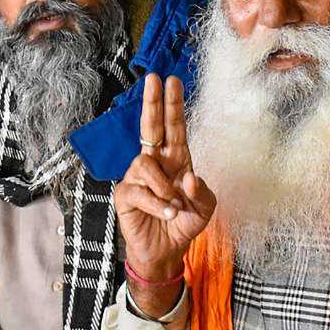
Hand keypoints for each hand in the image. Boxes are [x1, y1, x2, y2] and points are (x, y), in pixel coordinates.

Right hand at [114, 74, 215, 318]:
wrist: (167, 251)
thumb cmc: (184, 224)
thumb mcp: (204, 209)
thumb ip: (202, 192)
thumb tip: (188, 178)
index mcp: (176, 160)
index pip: (174, 127)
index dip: (173, 105)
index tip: (172, 80)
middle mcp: (155, 163)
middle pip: (151, 127)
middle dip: (153, 102)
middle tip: (153, 78)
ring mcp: (137, 177)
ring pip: (145, 164)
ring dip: (163, 187)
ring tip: (173, 207)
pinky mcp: (125, 195)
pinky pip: (140, 191)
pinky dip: (157, 206)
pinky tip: (166, 214)